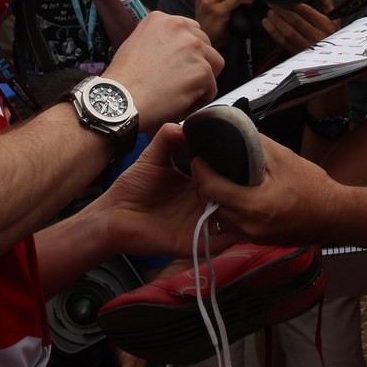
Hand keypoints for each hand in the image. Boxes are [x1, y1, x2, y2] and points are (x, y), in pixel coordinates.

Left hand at [98, 123, 237, 256]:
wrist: (113, 214)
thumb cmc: (133, 187)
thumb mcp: (154, 157)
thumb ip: (169, 137)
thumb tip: (187, 123)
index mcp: (197, 184)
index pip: (224, 176)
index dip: (235, 167)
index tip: (246, 156)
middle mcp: (202, 204)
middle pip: (232, 197)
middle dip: (243, 189)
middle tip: (253, 178)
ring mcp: (199, 224)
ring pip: (231, 219)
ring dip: (240, 210)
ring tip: (247, 197)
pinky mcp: (192, 241)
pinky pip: (218, 242)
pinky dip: (231, 235)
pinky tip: (237, 222)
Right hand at [102, 12, 220, 133]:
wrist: (121, 100)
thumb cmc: (124, 80)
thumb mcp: (136, 44)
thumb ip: (159, 40)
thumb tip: (175, 50)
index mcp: (161, 19)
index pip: (190, 30)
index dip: (185, 52)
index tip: (175, 65)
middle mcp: (180, 27)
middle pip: (205, 45)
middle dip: (196, 63)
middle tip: (176, 81)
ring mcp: (194, 47)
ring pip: (212, 65)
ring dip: (200, 80)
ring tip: (177, 92)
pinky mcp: (203, 70)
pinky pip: (212, 88)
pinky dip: (199, 100)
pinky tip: (179, 102)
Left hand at [191, 133, 341, 244]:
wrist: (335, 215)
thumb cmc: (313, 186)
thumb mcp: (283, 157)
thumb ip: (254, 144)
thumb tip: (234, 131)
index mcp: (252, 205)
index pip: (211, 188)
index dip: (201, 171)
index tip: (199, 157)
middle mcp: (247, 225)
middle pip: (209, 205)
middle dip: (203, 186)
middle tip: (206, 168)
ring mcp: (252, 236)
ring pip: (218, 218)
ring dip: (213, 200)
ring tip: (218, 180)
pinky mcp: (257, 240)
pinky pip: (231, 225)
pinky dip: (227, 210)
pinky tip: (233, 195)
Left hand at [263, 0, 337, 54]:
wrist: (334, 56)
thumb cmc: (333, 34)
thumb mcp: (334, 18)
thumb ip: (326, 1)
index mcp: (326, 25)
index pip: (307, 12)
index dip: (292, 4)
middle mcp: (318, 37)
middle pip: (296, 21)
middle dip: (282, 11)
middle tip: (272, 4)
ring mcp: (308, 47)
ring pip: (289, 33)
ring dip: (277, 22)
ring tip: (270, 13)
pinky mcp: (299, 55)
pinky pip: (284, 43)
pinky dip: (274, 33)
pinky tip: (268, 25)